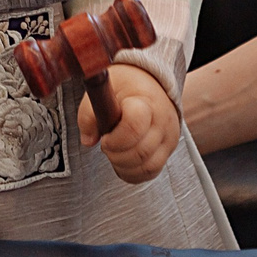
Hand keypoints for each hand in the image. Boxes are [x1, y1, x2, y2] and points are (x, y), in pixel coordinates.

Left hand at [77, 64, 179, 183]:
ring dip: (124, 166)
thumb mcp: (103, 89)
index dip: (115, 139)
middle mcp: (162, 121)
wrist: (148, 83)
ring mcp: (168, 138)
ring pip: (147, 167)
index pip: (134, 126)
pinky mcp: (167, 150)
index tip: (104, 137)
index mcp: (146, 102)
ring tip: (114, 152)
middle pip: (140, 152)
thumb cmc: (125, 86)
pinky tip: (122, 162)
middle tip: (106, 145)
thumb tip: (88, 141)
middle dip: (116, 155)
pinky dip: (133, 173)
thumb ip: (89, 113)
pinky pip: (151, 172)